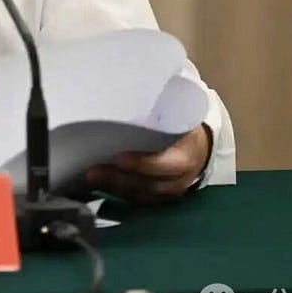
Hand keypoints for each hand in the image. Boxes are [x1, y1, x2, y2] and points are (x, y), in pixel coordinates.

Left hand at [84, 124, 211, 204]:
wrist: (200, 149)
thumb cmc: (183, 126)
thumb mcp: (180, 117)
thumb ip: (162, 112)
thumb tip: (130, 92)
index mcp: (186, 156)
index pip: (165, 164)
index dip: (143, 164)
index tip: (119, 158)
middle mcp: (179, 179)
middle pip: (147, 185)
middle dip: (118, 179)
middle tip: (91, 171)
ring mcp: (169, 192)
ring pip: (140, 195)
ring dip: (113, 188)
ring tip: (91, 177)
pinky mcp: (158, 199)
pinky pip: (137, 200)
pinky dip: (117, 194)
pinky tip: (99, 184)